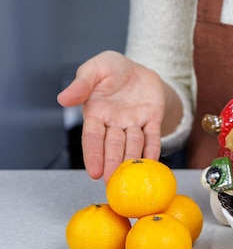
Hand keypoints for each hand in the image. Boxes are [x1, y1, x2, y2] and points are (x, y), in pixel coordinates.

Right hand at [57, 51, 164, 180]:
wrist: (137, 67)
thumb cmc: (111, 69)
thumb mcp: (94, 69)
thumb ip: (81, 84)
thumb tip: (63, 99)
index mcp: (96, 114)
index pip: (92, 139)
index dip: (93, 155)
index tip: (94, 173)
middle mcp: (114, 124)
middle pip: (113, 147)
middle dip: (113, 164)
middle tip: (112, 182)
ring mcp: (134, 123)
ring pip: (133, 144)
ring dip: (132, 160)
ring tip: (131, 176)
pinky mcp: (152, 120)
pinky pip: (153, 136)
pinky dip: (153, 149)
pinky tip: (152, 162)